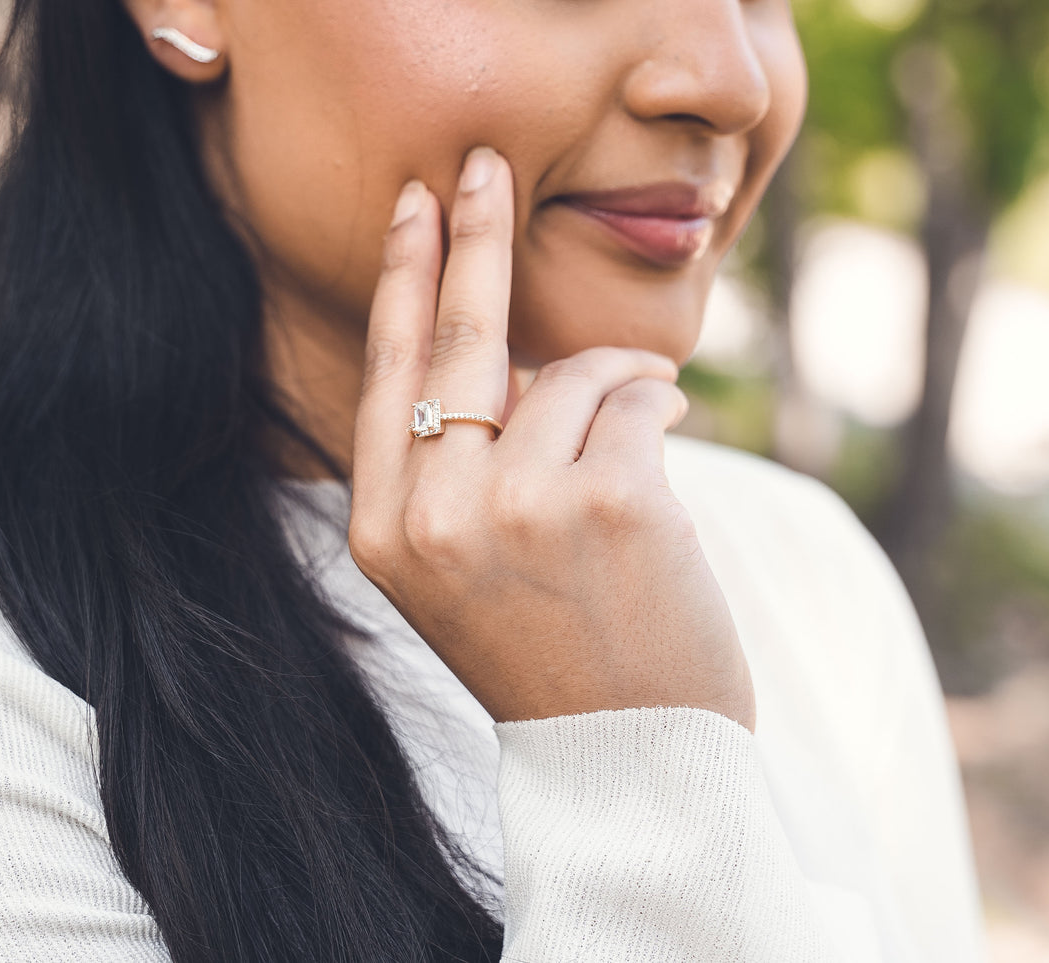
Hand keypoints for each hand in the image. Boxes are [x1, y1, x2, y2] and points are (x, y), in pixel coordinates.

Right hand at [347, 145, 754, 730]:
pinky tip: (663, 439)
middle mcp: (435, 517)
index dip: (401, 281)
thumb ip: (454, 469)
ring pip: (567, 373)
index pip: (388, 375)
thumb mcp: (462, 572)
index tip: (411, 207)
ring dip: (614, 379)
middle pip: (454, 340)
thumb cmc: (551, 651)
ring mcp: (517, 506)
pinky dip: (656, 402)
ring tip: (637, 424)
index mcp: (386, 534)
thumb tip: (500, 350)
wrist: (630, 756)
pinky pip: (633, 396)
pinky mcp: (607, 498)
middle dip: (471, 235)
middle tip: (481, 164)